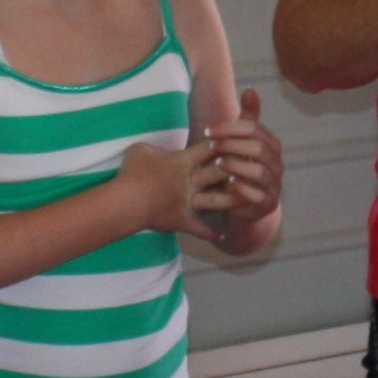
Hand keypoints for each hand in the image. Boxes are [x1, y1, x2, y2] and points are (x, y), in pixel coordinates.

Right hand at [118, 134, 239, 236]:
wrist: (125, 201)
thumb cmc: (131, 173)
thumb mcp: (140, 150)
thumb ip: (154, 147)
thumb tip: (157, 148)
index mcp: (182, 161)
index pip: (210, 148)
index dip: (224, 143)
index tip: (236, 142)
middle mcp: (190, 181)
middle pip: (221, 172)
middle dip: (237, 169)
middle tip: (252, 167)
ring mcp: (188, 202)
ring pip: (218, 200)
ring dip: (234, 200)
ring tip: (249, 200)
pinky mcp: (182, 220)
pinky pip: (200, 229)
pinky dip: (211, 233)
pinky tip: (223, 235)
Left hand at [198, 89, 285, 236]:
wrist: (243, 205)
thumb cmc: (240, 167)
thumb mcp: (242, 143)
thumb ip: (247, 118)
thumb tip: (251, 89)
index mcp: (272, 145)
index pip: (254, 130)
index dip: (231, 128)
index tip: (208, 130)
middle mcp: (277, 164)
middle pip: (258, 149)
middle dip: (232, 145)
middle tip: (211, 145)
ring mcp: (275, 185)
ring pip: (260, 172)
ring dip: (237, 166)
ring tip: (218, 163)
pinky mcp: (268, 205)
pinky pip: (259, 196)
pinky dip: (244, 189)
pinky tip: (228, 184)